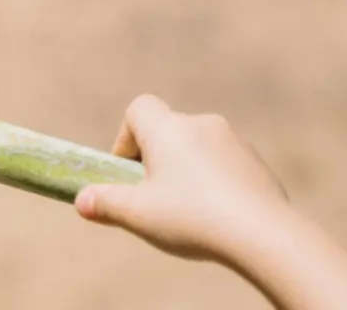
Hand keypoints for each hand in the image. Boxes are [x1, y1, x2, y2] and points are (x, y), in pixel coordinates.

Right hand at [75, 94, 289, 261]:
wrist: (265, 236)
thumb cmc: (193, 218)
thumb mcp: (137, 214)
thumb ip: (104, 203)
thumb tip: (81, 201)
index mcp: (168, 128)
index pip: (139, 109)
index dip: (127, 138)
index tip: (129, 172)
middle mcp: (201, 124)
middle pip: (168, 131)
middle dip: (157, 160)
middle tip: (156, 197)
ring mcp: (234, 142)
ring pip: (198, 149)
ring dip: (188, 171)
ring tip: (190, 211)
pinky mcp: (258, 164)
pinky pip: (226, 166)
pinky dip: (216, 183)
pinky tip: (219, 217)